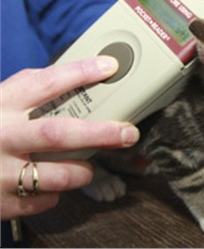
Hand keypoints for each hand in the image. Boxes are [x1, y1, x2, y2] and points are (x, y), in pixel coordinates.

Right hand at [0, 56, 139, 219]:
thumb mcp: (1, 100)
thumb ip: (32, 90)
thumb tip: (79, 77)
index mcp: (4, 103)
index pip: (47, 82)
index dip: (81, 73)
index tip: (110, 67)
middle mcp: (2, 135)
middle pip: (58, 133)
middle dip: (100, 134)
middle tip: (128, 134)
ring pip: (54, 174)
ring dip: (79, 172)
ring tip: (87, 168)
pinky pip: (41, 200)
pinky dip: (54, 193)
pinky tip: (47, 184)